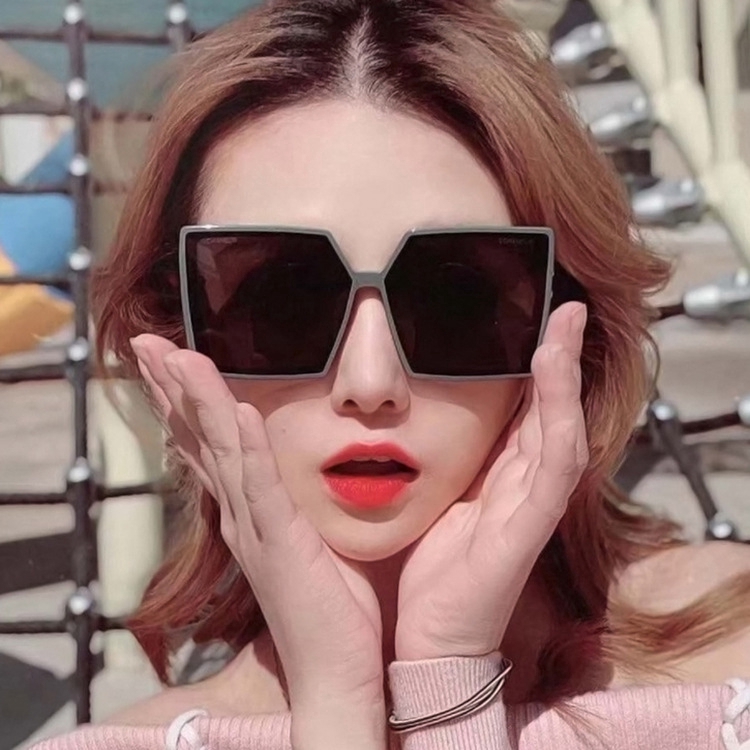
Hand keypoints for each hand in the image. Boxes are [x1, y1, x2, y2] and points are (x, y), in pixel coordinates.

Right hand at [130, 336, 385, 742]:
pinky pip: (263, 488)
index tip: (171, 357)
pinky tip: (242, 412)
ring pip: (222, 452)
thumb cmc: (331, 605)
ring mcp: (256, 529)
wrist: (334, 670)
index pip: (209, 444)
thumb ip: (297, 498)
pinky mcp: (281, 545)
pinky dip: (251, 449)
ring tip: (181, 356)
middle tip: (146, 343)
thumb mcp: (309, 536)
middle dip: (172, 388)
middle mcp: (240, 515)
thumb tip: (303, 461)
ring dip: (200, 402)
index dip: (186, 400)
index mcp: (247, 511)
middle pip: (200, 438)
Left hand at [394, 302, 588, 660]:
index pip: (528, 409)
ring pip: (561, 432)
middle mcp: (523, 486)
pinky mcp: (526, 532)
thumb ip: (442, 457)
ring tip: (563, 329)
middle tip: (566, 307)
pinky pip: (552, 472)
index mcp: (500, 476)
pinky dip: (558, 426)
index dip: (537, 365)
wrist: (432, 637)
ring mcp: (531, 508)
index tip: (535, 316)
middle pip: (553, 411)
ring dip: (565, 380)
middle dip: (561, 358)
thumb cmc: (430, 567)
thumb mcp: (435, 496)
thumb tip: (412, 409)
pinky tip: (556, 387)